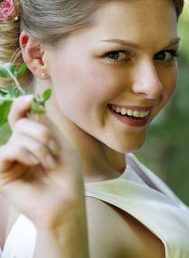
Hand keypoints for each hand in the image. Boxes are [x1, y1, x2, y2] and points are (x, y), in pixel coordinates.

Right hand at [0, 95, 84, 228]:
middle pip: (21, 123)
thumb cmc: (67, 176)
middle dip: (42, 133)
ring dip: (39, 147)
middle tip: (55, 150)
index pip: (21, 117)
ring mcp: (10, 161)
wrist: (66, 203)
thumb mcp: (60, 144)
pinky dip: (23, 152)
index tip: (31, 99)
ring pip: (17, 135)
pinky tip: (33, 163)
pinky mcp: (2, 173)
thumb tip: (32, 106)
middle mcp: (20, 148)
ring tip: (50, 164)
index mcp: (33, 141)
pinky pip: (6, 151)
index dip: (22, 105)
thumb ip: (45, 125)